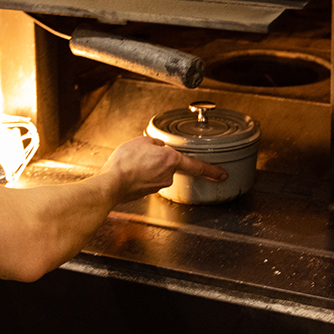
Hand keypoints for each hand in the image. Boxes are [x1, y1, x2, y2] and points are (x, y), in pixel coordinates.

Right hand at [100, 136, 227, 203]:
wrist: (111, 183)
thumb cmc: (125, 163)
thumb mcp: (141, 141)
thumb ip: (155, 143)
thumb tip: (157, 148)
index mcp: (171, 160)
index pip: (197, 166)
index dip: (212, 170)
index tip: (222, 175)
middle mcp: (168, 175)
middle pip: (169, 165)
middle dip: (158, 160)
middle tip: (142, 157)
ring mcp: (158, 186)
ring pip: (156, 172)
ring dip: (146, 168)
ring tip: (132, 164)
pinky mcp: (147, 192)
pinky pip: (146, 180)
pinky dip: (139, 175)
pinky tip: (129, 172)